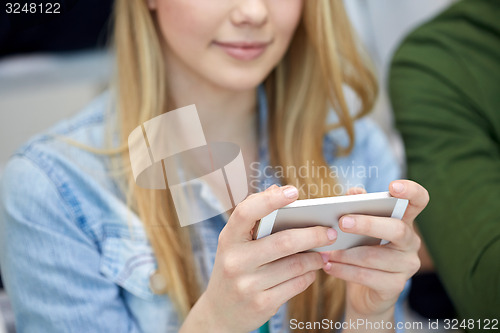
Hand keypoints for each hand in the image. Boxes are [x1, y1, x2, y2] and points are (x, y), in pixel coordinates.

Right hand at [187, 185, 337, 332]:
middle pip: (284, 242)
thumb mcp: (236, 242)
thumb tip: (277, 189)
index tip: (294, 192)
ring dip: (315, 257)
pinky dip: (309, 275)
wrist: (220, 311)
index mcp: (228, 238)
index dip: (269, 199)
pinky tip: (312, 270)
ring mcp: (247, 285)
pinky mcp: (261, 304)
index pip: (246, 212)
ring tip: (325, 252)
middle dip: (313, 235)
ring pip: (295, 265)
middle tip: (330, 231)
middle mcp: (235, 261)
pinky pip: (296, 284)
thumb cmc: (235, 266)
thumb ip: (254, 217)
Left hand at [321, 180, 428, 316]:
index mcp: (404, 221)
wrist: (363, 293)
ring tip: (325, 251)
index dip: (411, 191)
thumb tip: (354, 192)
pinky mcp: (395, 286)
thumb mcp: (357, 228)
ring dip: (346, 253)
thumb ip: (357, 207)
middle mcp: (411, 242)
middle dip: (367, 224)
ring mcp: (407, 266)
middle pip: (396, 229)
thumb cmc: (359, 250)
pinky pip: (367, 276)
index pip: (419, 200)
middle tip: (342, 222)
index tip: (392, 186)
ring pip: (374, 256)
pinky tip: (329, 266)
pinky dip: (344, 271)